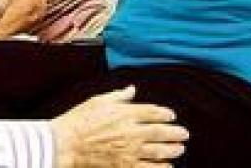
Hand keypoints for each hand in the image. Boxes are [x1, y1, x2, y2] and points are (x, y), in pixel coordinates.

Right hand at [51, 86, 187, 167]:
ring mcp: (130, 151)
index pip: (153, 112)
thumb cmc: (79, 120)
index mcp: (125, 113)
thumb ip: (118, 96)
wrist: (66, 143)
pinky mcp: (125, 166)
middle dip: (176, 133)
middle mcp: (131, 131)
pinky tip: (168, 167)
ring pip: (159, 151)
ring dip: (173, 150)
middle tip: (184, 134)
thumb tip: (131, 89)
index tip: (172, 116)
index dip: (166, 114)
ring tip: (179, 149)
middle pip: (161, 132)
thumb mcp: (97, 101)